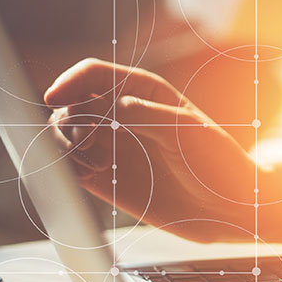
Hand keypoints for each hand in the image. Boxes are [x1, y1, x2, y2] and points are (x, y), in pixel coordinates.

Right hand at [44, 58, 259, 241]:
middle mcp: (120, 115)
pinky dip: (65, 169)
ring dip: (64, 145)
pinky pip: (68, 167)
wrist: (226, 207)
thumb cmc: (216, 160)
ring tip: (96, 165)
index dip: (68, 82)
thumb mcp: (183, 129)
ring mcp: (111, 146)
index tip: (55, 98)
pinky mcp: (105, 179)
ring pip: (62, 134)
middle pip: (70, 104)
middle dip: (68, 120)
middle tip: (90, 144)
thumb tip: (96, 107)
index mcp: (141, 91)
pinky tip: (87, 178)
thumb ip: (140, 113)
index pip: (92, 74)